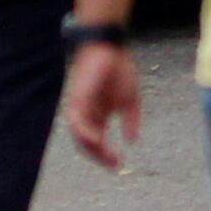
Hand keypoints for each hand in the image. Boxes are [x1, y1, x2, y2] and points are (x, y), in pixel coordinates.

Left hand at [65, 42, 141, 169]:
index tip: (119, 165)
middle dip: (100, 157)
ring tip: (108, 156)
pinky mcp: (77, 98)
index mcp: (98, 115)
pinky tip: (99, 141)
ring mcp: (80, 107)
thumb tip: (133, 140)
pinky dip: (86, 134)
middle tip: (114, 164)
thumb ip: (131, 120)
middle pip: (86, 144)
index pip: (97, 142)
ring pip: (79, 137)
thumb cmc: (119, 68)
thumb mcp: (131, 99)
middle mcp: (86, 114)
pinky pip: (77, 122)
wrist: (110, 46)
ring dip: (93, 149)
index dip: (106, 156)